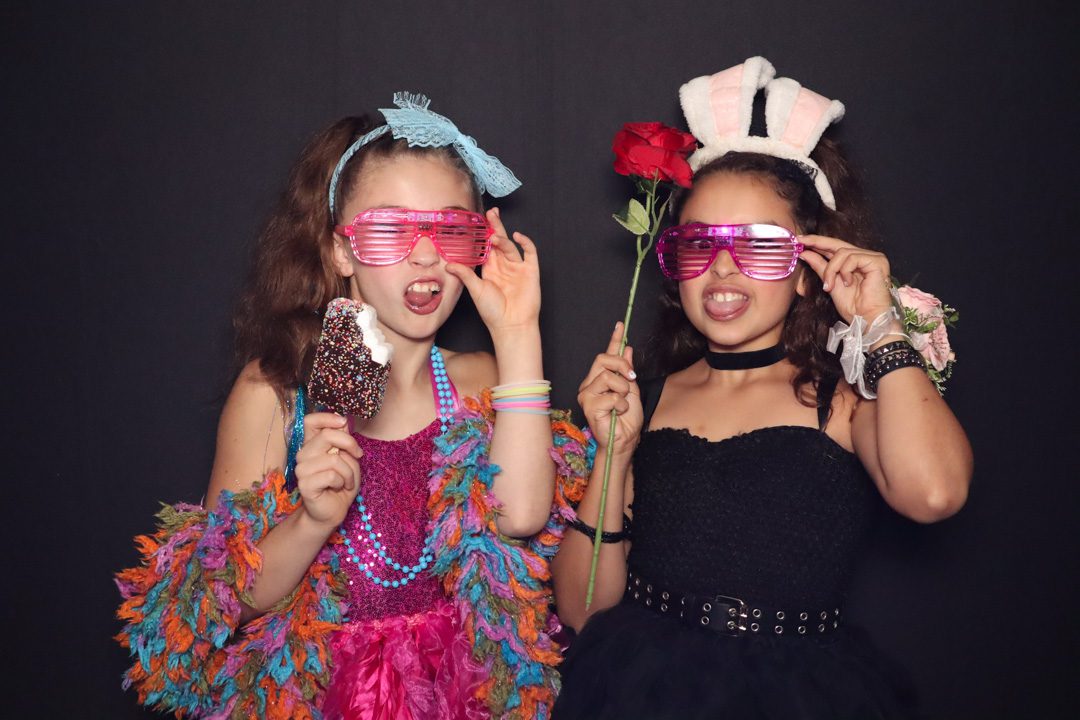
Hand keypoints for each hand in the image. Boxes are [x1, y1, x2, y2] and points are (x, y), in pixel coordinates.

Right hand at [293, 413, 361, 527]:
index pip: (311, 421)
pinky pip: (331, 475)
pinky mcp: (305, 484)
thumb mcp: (349, 459)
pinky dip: (343, 481)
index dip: (327, 417)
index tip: (344, 423)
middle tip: (358, 455)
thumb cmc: (341, 484)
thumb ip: (344, 442)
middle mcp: (304, 454)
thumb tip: (344, 422)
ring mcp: (302, 469)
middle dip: (349, 444)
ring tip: (347, 481)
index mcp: (313, 445)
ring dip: (349, 471)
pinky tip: (339, 487)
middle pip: (327, 435)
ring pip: (334, 459)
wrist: (333, 512)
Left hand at [445, 207, 540, 333]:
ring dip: (503, 239)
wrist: (511, 325)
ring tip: (495, 236)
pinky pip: (530, 253)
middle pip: (499, 242)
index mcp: (490, 269)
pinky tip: (517, 236)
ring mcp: (518, 268)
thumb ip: (465, 275)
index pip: (486, 247)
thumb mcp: (476, 290)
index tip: (477, 222)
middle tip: (490, 213)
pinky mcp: (531, 271)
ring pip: (511, 246)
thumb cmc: (493, 312)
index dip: (483, 235)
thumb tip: (449, 264)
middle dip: (495, 227)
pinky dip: (525, 243)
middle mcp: (504, 266)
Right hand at [577, 322, 642, 454]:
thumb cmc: (627, 419)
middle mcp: (589, 384)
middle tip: (631, 379)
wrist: (625, 440)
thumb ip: (627, 370)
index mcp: (600, 379)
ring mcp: (587, 394)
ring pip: (608, 377)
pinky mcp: (588, 406)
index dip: (614, 339)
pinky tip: (618, 413)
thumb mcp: (632, 390)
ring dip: (623, 390)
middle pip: (604, 360)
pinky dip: (621, 404)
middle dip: (622, 366)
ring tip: (623, 404)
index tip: (620, 325)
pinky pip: (611, 395)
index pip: (606, 355)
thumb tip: (627, 348)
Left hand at [799, 235, 895, 323]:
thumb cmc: (853, 307)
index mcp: (854, 262)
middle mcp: (864, 256)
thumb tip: (805, 252)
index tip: (799, 240)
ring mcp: (872, 257)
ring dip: (831, 270)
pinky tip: (848, 283)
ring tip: (830, 286)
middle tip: (801, 241)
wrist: (866, 320)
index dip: (817, 242)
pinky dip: (844, 271)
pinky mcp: (877, 261)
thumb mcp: (831, 284)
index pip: (834, 247)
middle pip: (838, 243)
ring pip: (842, 252)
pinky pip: (852, 258)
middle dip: (817, 242)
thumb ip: (820, 267)